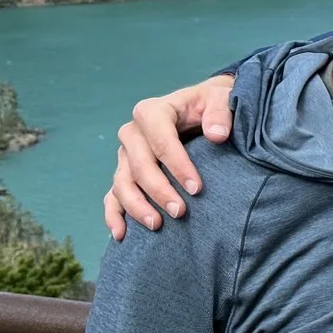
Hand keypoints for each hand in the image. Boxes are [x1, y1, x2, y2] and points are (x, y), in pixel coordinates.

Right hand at [104, 76, 235, 240]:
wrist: (202, 107)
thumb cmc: (210, 103)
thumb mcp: (220, 98)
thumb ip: (220, 112)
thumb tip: (217, 135)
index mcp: (153, 112)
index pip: (161, 140)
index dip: (177, 165)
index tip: (197, 188)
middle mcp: (133, 133)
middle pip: (139, 165)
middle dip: (159, 191)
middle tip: (181, 212)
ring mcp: (126, 155)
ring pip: (122, 183)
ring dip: (137, 206)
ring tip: (157, 225)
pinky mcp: (125, 173)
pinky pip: (112, 196)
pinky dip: (114, 215)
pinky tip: (122, 234)